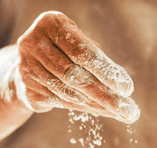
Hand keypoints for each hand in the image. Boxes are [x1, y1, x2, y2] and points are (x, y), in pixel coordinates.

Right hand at [13, 11, 138, 122]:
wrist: (31, 63)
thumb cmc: (66, 48)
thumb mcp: (80, 42)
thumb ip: (98, 59)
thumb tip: (122, 87)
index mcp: (50, 24)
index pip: (81, 51)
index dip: (106, 71)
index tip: (128, 88)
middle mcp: (32, 44)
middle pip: (75, 76)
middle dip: (106, 95)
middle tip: (130, 110)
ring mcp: (26, 69)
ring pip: (69, 93)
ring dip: (99, 105)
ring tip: (122, 113)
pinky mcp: (28, 91)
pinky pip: (62, 103)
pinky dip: (86, 109)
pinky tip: (104, 112)